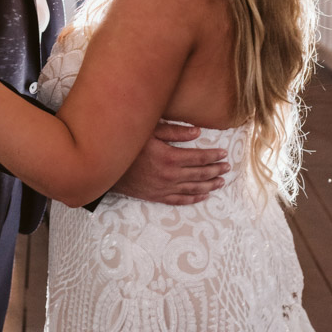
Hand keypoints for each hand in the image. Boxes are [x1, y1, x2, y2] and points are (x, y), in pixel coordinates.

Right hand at [109, 122, 229, 204]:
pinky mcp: (156, 196)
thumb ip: (174, 131)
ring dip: (209, 185)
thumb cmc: (127, 144)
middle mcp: (169, 175)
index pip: (198, 158)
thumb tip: (197, 132)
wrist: (105, 166)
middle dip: (215, 170)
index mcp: (169, 157)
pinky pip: (180, 200)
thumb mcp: (149, 131)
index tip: (223, 153)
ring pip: (193, 188)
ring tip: (221, 181)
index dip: (213, 156)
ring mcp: (163, 188)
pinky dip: (194, 198)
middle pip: (199, 174)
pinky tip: (203, 196)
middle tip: (226, 167)